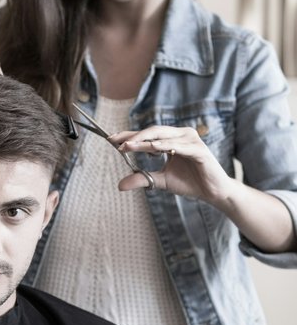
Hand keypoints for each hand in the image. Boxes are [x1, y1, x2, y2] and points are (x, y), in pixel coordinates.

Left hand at [109, 125, 233, 203]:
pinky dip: (165, 146)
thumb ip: (142, 179)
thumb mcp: (161, 181)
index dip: (129, 135)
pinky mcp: (199, 150)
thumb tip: (120, 185)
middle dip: (133, 136)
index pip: (148, 134)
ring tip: (128, 146)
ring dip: (144, 141)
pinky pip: (179, 146)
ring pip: (163, 137)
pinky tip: (152, 148)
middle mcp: (182, 135)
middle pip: (153, 131)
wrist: (213, 193)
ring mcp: (191, 141)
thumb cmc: (190, 183)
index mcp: (172, 138)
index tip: (111, 139)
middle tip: (116, 142)